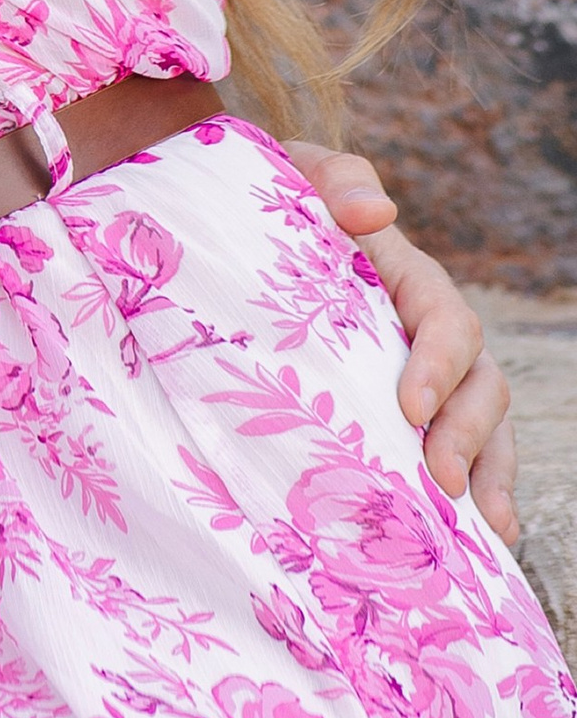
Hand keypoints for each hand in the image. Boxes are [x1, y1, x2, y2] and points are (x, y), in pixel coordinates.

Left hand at [284, 141, 516, 540]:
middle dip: (468, 435)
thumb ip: (334, 178)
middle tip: (440, 480)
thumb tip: (375, 210)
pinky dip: (476, 493)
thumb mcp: (294, 176)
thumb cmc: (269, 203)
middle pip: (479, 383)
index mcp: (407, 275)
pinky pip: (455, 453)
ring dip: (487, 475)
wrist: (230, 230)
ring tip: (483, 529)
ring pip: (482, 425)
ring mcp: (418, 375)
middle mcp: (424, 331)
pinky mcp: (398, 414)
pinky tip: (481, 540)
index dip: (439, 364)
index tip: (410, 408)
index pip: (446, 319)